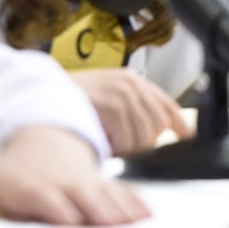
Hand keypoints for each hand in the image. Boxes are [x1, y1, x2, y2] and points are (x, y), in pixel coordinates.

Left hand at [0, 126, 148, 224]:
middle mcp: (63, 184)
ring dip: (122, 208)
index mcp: (32, 186)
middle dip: (99, 210)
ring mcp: (85, 184)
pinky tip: (147, 212)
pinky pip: (122, 193)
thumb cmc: (11, 171)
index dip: (58, 207)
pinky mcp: (102, 186)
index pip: (46, 197)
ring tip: (136, 219)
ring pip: (107, 196)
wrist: (46, 140)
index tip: (68, 217)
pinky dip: (136, 201)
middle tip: (110, 222)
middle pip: (83, 198)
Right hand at [70, 68, 192, 154]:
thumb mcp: (108, 96)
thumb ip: (135, 107)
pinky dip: (117, 147)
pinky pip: (127, 140)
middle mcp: (131, 84)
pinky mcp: (111, 106)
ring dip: (128, 146)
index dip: (178, 121)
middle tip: (123, 143)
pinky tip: (104, 141)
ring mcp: (122, 94)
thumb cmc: (73, 101)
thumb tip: (168, 128)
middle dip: (144, 141)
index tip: (186, 133)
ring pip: (144, 135)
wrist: (42, 95)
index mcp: (133, 80)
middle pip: (158, 124)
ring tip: (111, 141)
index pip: (165, 103)